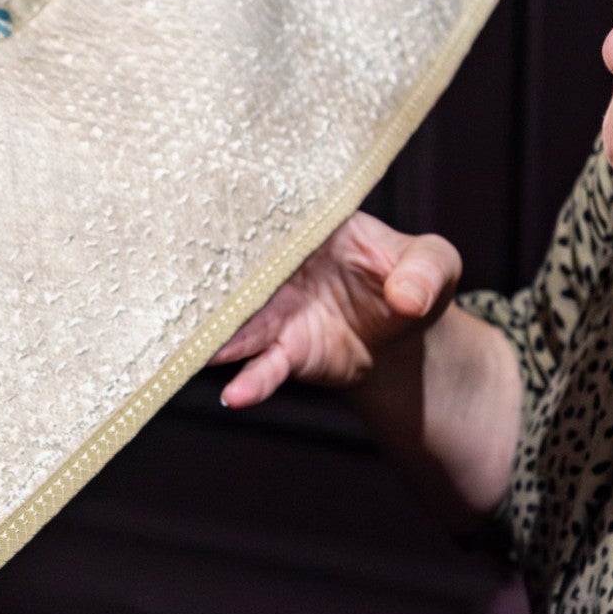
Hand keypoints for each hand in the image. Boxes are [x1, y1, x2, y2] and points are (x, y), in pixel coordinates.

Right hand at [210, 212, 461, 407]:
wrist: (406, 332)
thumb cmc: (416, 278)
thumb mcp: (435, 263)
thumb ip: (425, 271)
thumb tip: (408, 297)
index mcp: (312, 228)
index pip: (271, 218)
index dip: (242, 219)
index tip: (211, 222)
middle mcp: (284, 268)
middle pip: (240, 272)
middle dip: (210, 282)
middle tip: (176, 289)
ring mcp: (280, 312)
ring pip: (240, 323)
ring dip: (217, 336)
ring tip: (192, 348)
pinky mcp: (289, 351)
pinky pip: (265, 366)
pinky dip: (250, 381)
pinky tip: (234, 395)